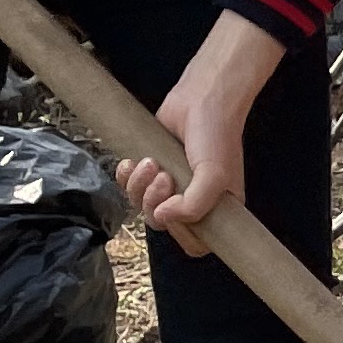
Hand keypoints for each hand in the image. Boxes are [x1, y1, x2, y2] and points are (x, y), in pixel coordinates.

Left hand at [119, 15, 285, 254]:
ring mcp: (169, 187)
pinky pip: (128, 188)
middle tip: (164, 178)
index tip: (177, 210)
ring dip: (140, 186)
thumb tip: (162, 218)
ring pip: (142, 206)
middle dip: (155, 202)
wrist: (200, 98)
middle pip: (162, 225)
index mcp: (215, 210)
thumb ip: (194, 205)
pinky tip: (133, 161)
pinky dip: (126, 177)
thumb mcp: (214, 175)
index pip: (195, 244)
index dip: (180, 232)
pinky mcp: (149, 171)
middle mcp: (191, 202)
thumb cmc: (216, 135)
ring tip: (151, 162)